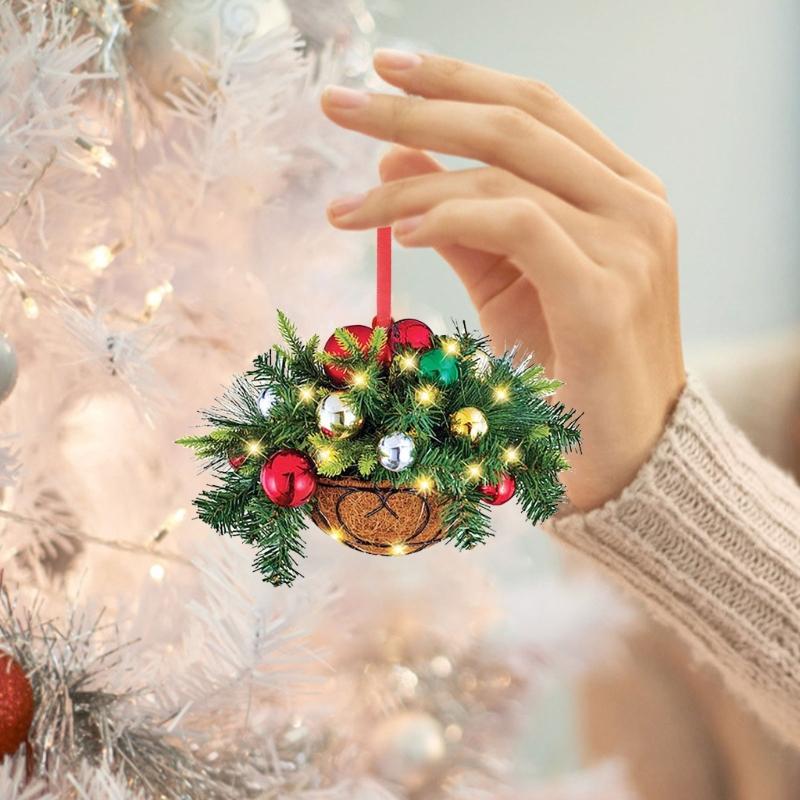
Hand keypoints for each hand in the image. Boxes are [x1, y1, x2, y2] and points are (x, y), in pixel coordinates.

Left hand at [321, 51, 685, 510]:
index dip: (455, 81)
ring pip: (505, 176)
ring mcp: (628, 243)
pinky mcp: (605, 292)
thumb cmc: (566, 374)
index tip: (383, 71)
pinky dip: (452, 219)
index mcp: (617, 189)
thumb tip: (394, 160)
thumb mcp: (508, 285)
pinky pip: (519, 225)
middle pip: (514, 123)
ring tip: (345, 211)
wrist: (625, 463)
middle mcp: (633, 203)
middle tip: (339, 105)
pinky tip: (401, 233)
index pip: (531, 108)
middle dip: (417, 108)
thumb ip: (459, 220)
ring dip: (411, 185)